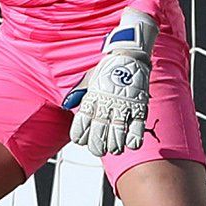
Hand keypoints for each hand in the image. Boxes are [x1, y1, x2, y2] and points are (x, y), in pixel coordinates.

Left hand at [62, 9, 156, 156]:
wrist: (129, 55)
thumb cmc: (108, 68)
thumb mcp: (89, 79)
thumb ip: (78, 93)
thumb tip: (66, 104)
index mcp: (93, 97)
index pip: (82, 122)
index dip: (80, 135)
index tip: (80, 141)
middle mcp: (106, 104)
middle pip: (99, 132)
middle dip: (97, 145)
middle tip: (98, 149)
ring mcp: (123, 106)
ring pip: (117, 133)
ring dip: (114, 145)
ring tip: (113, 149)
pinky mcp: (138, 106)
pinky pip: (136, 126)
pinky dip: (133, 138)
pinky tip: (130, 145)